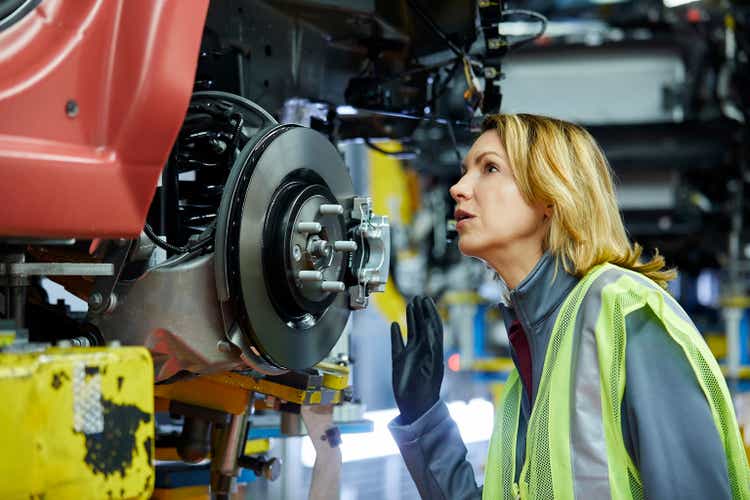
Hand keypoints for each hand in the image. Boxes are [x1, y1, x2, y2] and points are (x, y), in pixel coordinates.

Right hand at [390, 296, 443, 423]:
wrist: (416, 408)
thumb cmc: (426, 390)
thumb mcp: (430, 366)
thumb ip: (431, 346)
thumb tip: (430, 327)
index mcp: (433, 350)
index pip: (434, 327)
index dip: (431, 313)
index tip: (428, 300)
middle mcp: (423, 350)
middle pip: (423, 326)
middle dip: (421, 311)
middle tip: (419, 297)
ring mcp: (411, 355)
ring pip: (411, 332)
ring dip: (411, 319)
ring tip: (410, 304)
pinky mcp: (399, 362)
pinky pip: (397, 344)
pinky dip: (396, 335)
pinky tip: (395, 325)